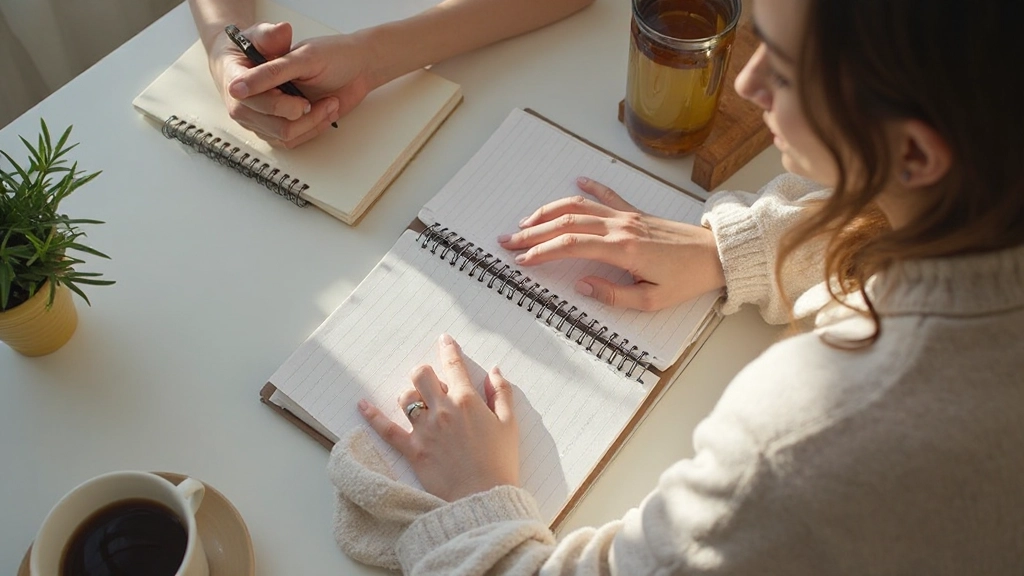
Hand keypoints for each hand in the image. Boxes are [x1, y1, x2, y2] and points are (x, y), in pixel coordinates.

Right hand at [208, 22, 374, 147]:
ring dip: (311, 123)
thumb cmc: (283, 49)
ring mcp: (260, 119)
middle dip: (296, 112)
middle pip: (268, 121)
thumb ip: (277, 39)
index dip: (270, 100)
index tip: (295, 100)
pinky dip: (313, 130)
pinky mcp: (275, 130)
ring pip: (284, 135)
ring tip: (329, 104)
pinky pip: (292, 141)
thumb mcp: (274, 37)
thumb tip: (280, 30)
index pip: (246, 94)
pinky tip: (325, 115)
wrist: (322, 63)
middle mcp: (245, 102)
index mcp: (236, 76)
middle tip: (314, 101)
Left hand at [359, 334, 519, 501]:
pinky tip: (362, 405)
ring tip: (417, 402)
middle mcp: (443, 410)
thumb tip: (494, 371)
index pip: (454, 366)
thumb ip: (502, 394)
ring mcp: (425, 430)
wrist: (484, 498)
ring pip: (406, 398)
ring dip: (410, 396)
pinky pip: (386, 429)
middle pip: (421, 375)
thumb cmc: (500, 463)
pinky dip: (372, 416)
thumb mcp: (510, 424)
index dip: (448, 349)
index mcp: (468, 401)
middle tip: (430, 380)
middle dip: (424, 373)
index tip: (444, 340)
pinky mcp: (412, 449)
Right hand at [498, 177, 726, 311]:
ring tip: (528, 222)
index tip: (522, 261)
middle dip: (533, 232)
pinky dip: (590, 188)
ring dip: (550, 212)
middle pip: (566, 224)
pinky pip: (608, 195)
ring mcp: (627, 216)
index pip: (570, 246)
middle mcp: (620, 227)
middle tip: (508, 241)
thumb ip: (612, 295)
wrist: (719, 255)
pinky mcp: (637, 213)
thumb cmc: (688, 279)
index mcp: (622, 249)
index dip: (542, 253)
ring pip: (580, 206)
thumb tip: (581, 285)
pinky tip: (576, 182)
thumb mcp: (651, 301)